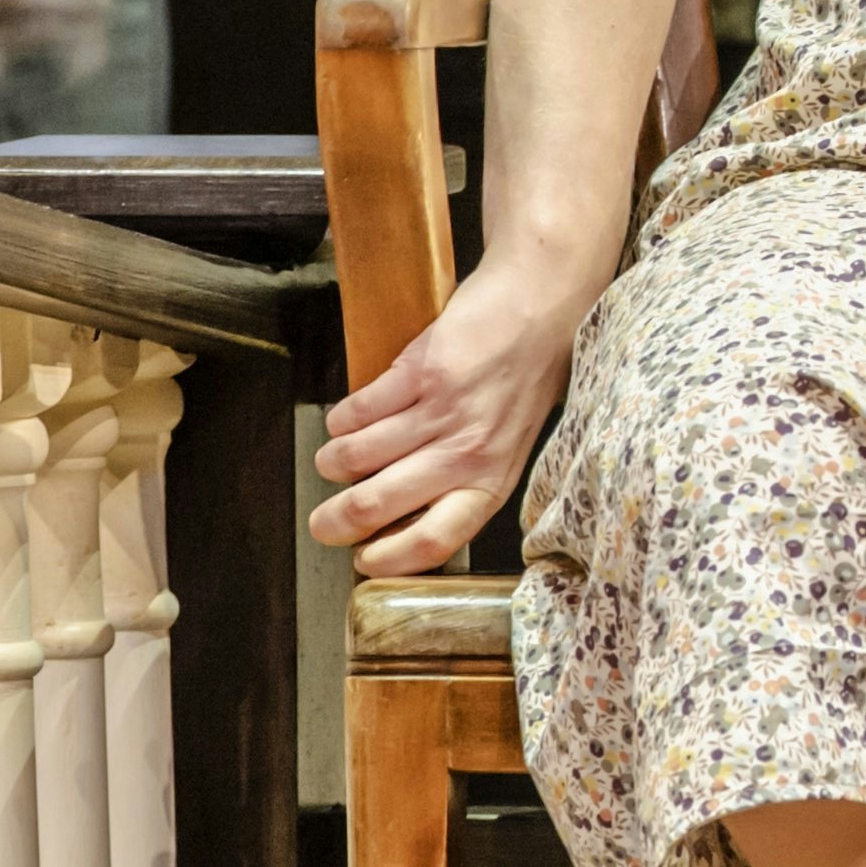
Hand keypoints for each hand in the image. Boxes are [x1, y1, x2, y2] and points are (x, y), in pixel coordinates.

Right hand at [308, 262, 591, 573]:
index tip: (362, 562)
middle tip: (323, 523)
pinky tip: (347, 419)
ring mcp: (441, 411)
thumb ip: (467, 483)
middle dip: (334, 522)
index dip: (388, 561)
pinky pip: (356, 411)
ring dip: (333, 464)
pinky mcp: (419, 370)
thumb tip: (407, 522)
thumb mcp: (510, 446)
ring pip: (355, 457)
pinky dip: (340, 420)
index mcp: (492, 482)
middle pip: (377, 505)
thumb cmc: (529, 378)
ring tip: (336, 460)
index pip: (433, 542)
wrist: (542, 304)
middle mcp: (466, 454)